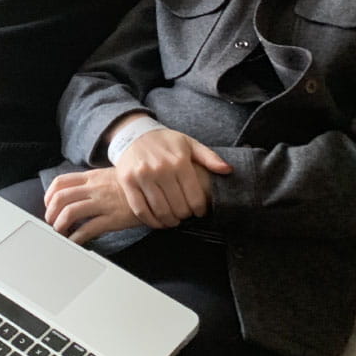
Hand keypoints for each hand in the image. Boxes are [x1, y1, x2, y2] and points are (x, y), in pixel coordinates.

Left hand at [44, 168, 144, 244]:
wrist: (157, 188)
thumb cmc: (134, 185)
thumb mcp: (111, 175)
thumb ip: (94, 182)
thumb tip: (77, 192)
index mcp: (92, 177)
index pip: (61, 182)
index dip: (49, 195)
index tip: (48, 205)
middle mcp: (94, 188)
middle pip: (61, 198)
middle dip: (50, 213)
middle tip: (51, 223)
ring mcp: (103, 203)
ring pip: (70, 213)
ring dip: (59, 226)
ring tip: (60, 234)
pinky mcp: (112, 218)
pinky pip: (88, 229)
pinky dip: (76, 238)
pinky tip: (75, 243)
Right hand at [112, 127, 230, 227]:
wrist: (134, 134)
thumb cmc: (165, 142)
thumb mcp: (189, 143)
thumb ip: (209, 157)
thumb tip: (228, 170)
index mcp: (179, 161)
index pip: (194, 197)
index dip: (200, 209)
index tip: (199, 211)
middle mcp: (161, 169)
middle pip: (178, 207)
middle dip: (185, 216)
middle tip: (185, 215)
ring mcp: (142, 176)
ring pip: (160, 211)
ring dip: (170, 221)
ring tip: (173, 220)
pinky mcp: (128, 182)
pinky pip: (140, 210)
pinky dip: (151, 221)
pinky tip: (158, 221)